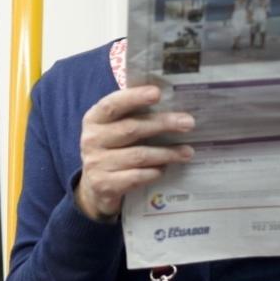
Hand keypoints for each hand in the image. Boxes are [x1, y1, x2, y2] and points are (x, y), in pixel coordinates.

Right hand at [74, 86, 195, 220]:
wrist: (95, 187)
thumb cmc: (113, 150)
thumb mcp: (115, 129)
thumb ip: (134, 115)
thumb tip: (172, 102)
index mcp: (94, 119)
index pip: (112, 105)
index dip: (134, 97)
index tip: (157, 93)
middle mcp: (91, 140)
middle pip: (131, 129)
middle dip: (163, 124)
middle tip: (188, 123)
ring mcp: (96, 164)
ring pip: (138, 155)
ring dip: (166, 153)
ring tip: (187, 152)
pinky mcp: (103, 185)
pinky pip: (135, 177)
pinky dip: (153, 172)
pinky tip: (164, 169)